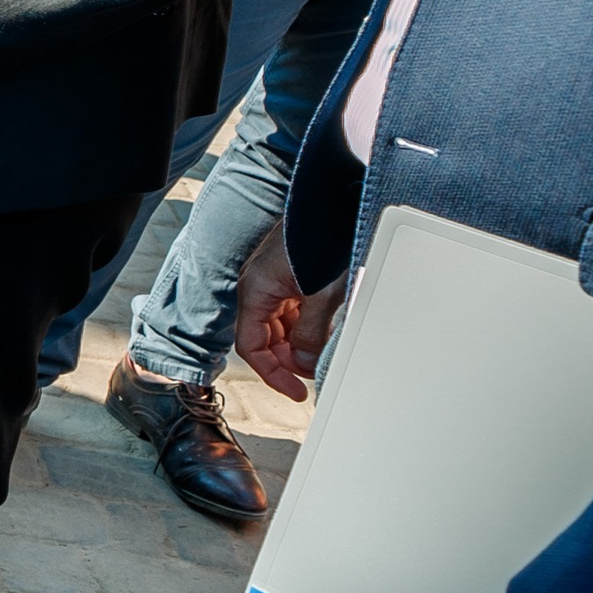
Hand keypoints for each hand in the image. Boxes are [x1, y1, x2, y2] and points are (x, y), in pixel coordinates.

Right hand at [234, 218, 348, 401]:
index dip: (273, 374)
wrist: (340, 201)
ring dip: (300, 342)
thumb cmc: (328, 238)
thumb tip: (304, 364)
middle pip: (265, 338)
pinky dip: (307, 324)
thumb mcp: (324, 295)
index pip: (251, 347)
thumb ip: (311, 335)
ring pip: (280, 324)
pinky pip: (292, 308)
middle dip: (289, 359)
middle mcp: (259, 285)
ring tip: (325, 349)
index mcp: (256, 290)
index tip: (297, 392)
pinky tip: (327, 325)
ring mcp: (274, 278)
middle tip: (315, 371)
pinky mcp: (290, 272)